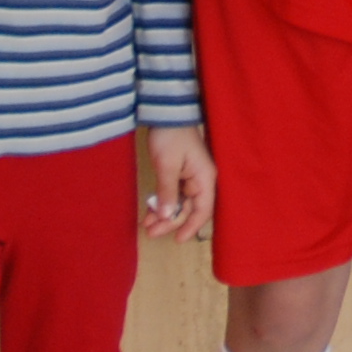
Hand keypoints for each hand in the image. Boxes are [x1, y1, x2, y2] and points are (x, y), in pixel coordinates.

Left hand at [142, 124, 216, 242]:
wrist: (165, 113)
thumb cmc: (170, 137)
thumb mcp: (167, 166)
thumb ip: (167, 193)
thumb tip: (167, 216)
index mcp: (204, 178)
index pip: (203, 210)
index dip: (191, 226)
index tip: (177, 239)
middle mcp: (200, 180)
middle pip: (189, 209)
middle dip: (170, 222)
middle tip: (151, 232)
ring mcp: (190, 177)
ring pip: (179, 203)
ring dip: (164, 214)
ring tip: (146, 225)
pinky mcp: (179, 173)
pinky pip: (172, 194)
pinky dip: (161, 203)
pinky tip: (149, 211)